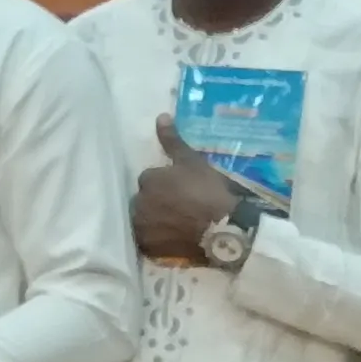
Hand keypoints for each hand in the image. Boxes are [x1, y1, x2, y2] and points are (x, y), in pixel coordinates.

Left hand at [133, 116, 242, 263]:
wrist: (222, 230)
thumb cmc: (209, 192)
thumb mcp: (193, 162)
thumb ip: (172, 140)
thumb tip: (161, 116)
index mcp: (147, 179)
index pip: (150, 178)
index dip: (166, 183)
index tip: (182, 190)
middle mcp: (138, 202)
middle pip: (144, 198)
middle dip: (157, 200)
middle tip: (180, 207)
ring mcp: (142, 226)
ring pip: (144, 218)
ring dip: (155, 219)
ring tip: (176, 223)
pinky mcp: (148, 246)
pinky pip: (147, 239)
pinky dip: (156, 237)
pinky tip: (172, 236)